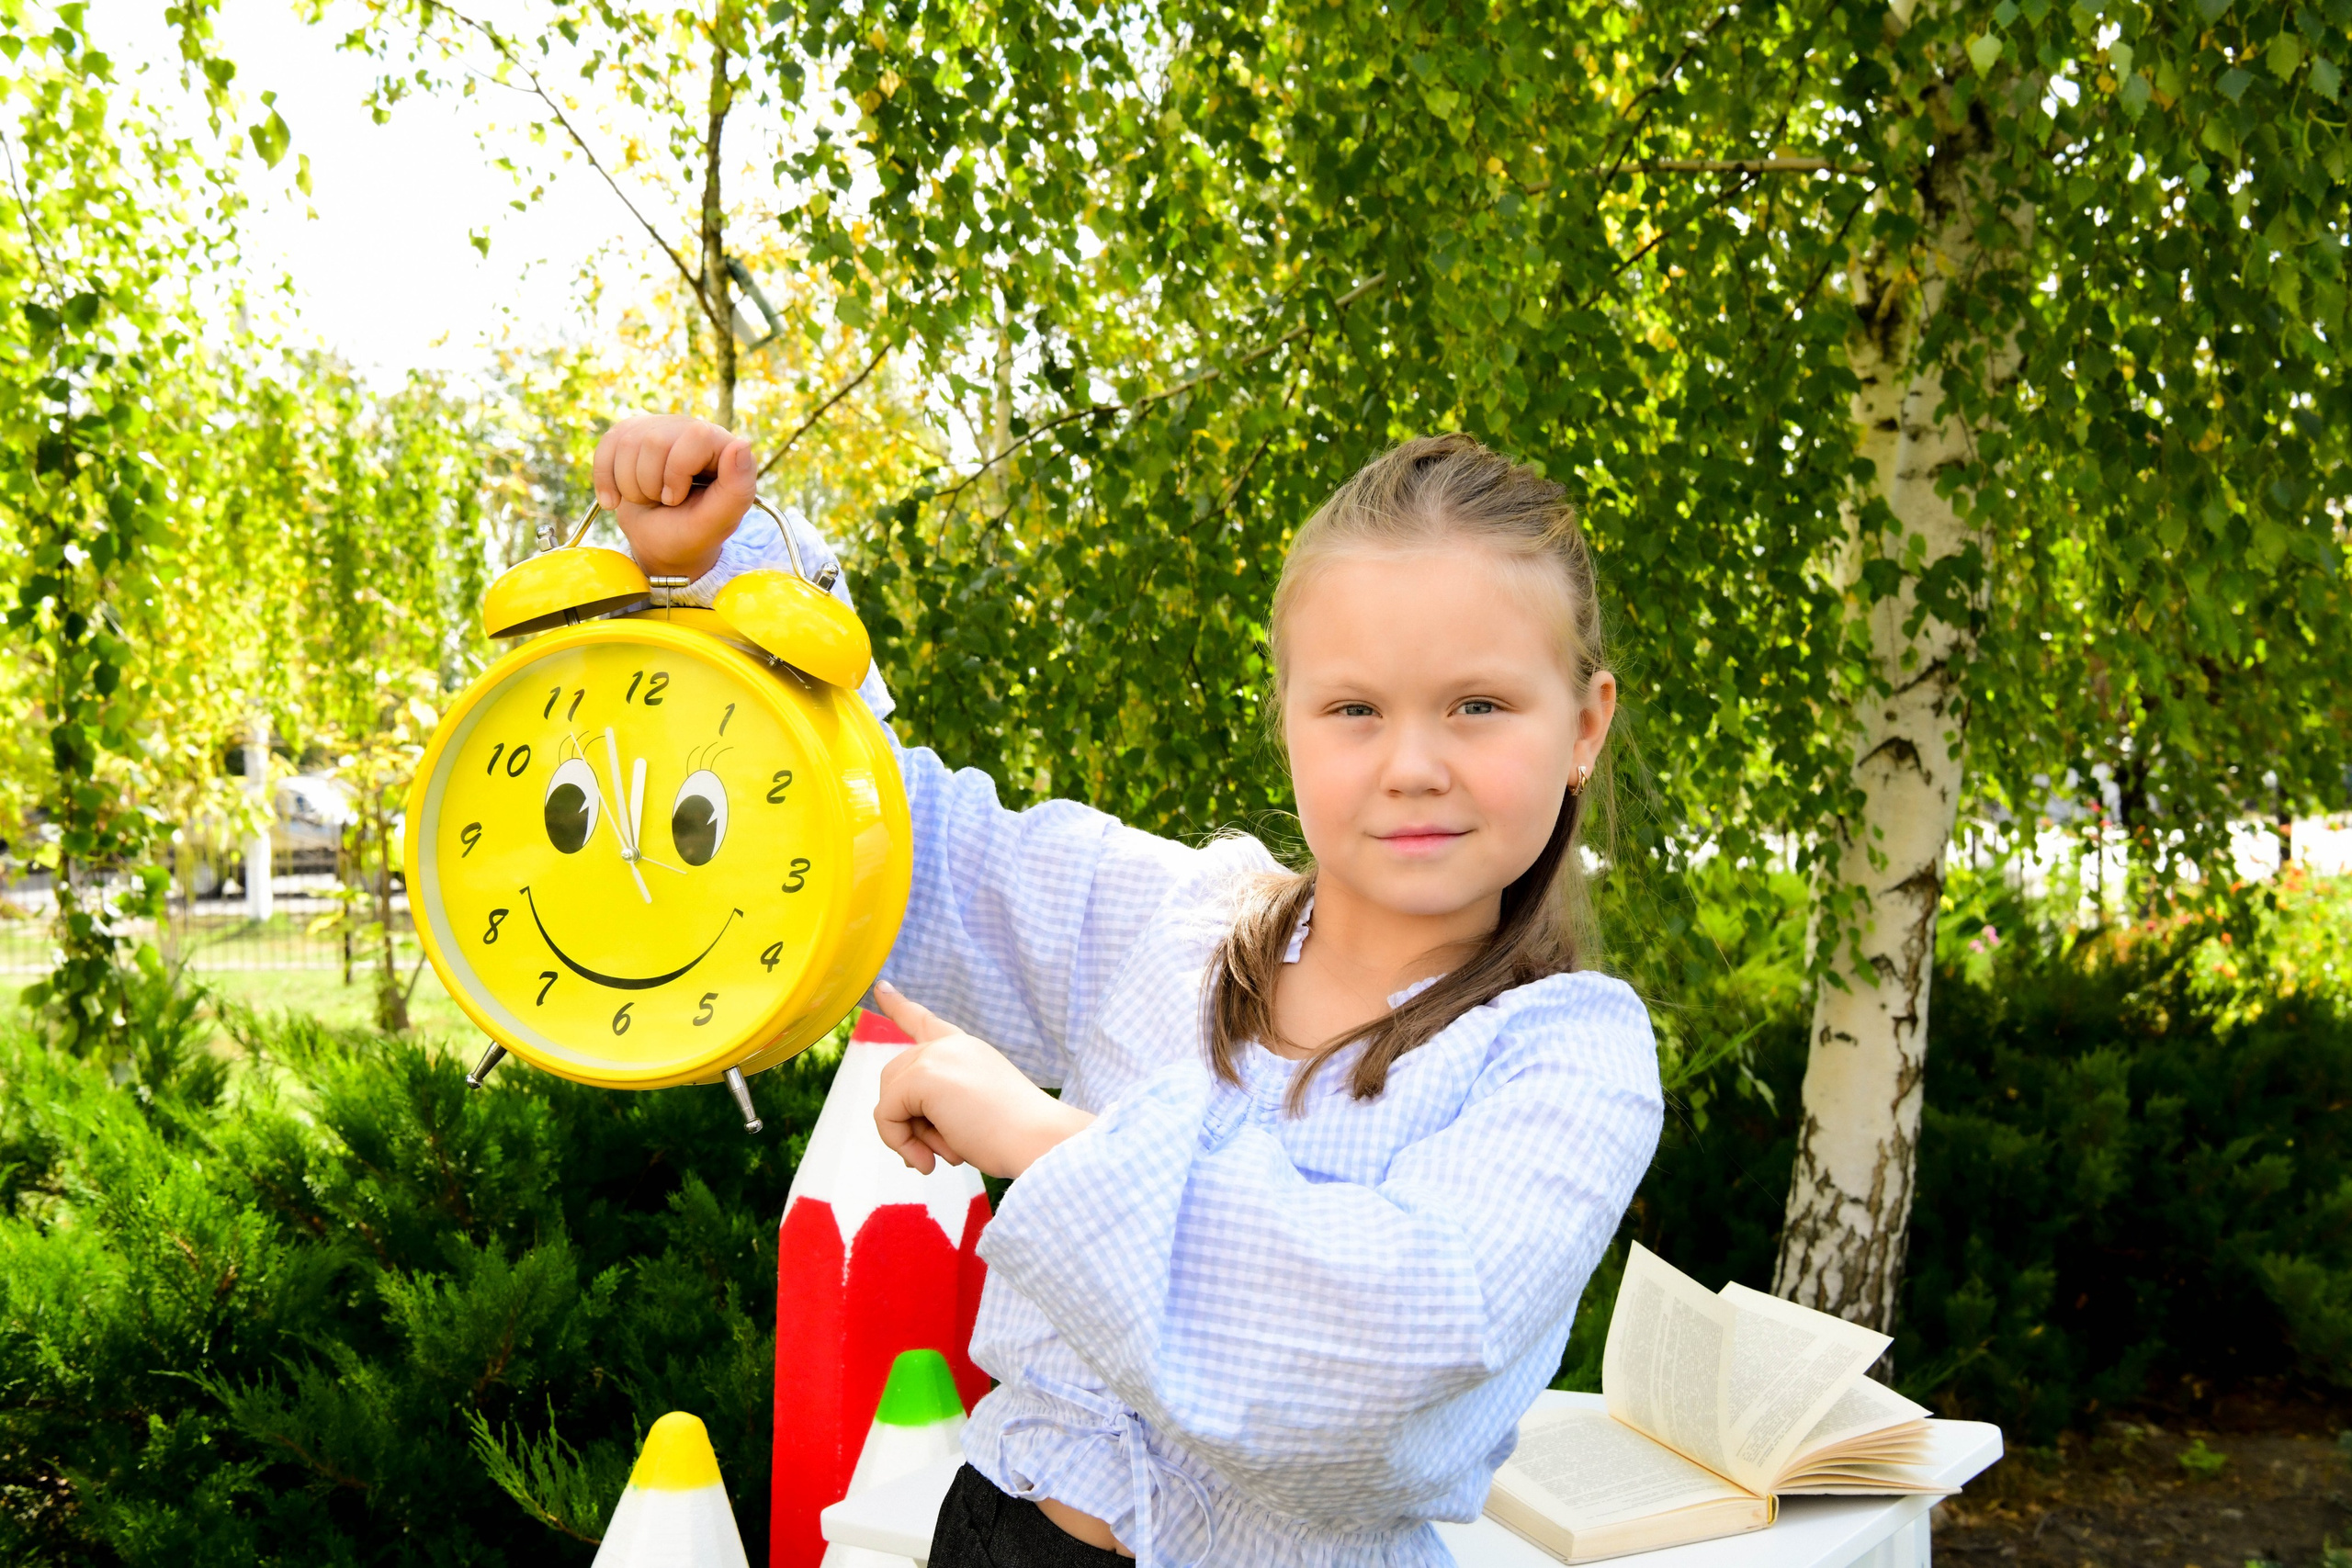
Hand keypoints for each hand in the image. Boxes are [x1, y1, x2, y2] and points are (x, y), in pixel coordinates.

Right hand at [591, 414, 756, 578]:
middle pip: (654, 441)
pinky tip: (615, 500)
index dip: (677, 473)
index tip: (676, 499)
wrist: (658, 542)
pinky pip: (606, 446)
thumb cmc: (692, 533)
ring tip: (648, 499)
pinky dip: (606, 480)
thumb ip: (737, 488)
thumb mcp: (717, 521)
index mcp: (723, 446)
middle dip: (650, 485)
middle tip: (663, 502)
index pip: (696, 436)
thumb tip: (742, 444)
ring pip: (627, 443)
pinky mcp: (631, 435)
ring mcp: (661, 429)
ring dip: (630, 485)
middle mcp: (692, 430)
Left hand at [871, 982, 1093, 1178]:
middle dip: (905, 1120)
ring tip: (937, 1157)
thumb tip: (900, 1128)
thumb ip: (939, 1104)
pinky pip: (886, 1114)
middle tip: (933, 1155)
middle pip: (895, 1078)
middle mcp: (949, 1046)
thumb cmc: (1015, 1136)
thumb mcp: (973, 1108)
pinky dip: (899, 1142)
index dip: (899, 1006)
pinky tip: (928, 1159)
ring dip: (905, 1136)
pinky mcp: (924, 1076)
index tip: (881, 987)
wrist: (1040, 1139)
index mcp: (966, 1049)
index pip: (925, 1022)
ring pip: (888, 1097)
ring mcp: (936, 1056)